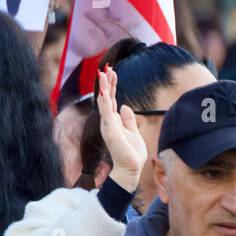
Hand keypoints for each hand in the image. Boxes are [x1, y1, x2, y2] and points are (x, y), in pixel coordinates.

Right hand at [95, 65, 144, 191]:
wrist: (130, 168)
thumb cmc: (131, 153)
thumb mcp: (133, 132)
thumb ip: (128, 120)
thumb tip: (125, 107)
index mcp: (114, 120)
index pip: (112, 99)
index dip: (112, 85)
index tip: (112, 72)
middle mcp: (109, 120)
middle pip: (107, 97)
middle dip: (106, 82)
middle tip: (106, 67)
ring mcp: (108, 124)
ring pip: (104, 101)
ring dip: (103, 87)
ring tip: (102, 73)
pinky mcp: (110, 129)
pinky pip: (106, 112)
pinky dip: (104, 101)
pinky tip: (103, 91)